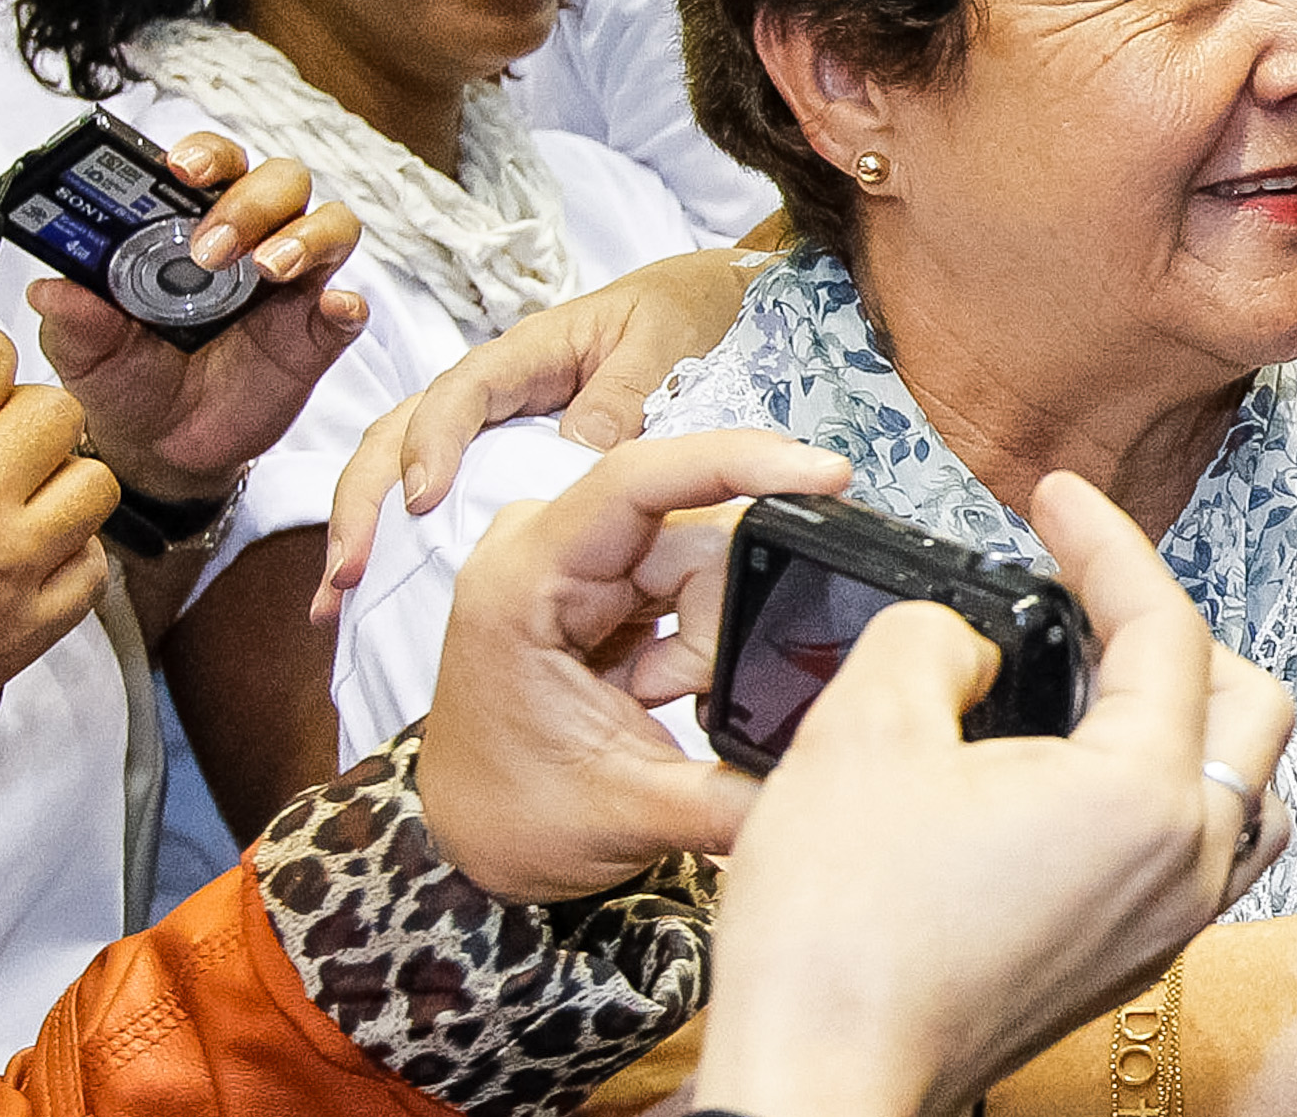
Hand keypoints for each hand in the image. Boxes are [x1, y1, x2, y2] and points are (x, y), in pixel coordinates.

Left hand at [31, 131, 368, 503]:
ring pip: (331, 224)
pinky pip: (350, 307)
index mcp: (191, 225)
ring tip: (267, 269)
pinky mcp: (317, 335)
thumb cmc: (127, 379)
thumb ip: (73, 319)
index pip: (214, 164)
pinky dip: (347, 303)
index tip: (180, 168)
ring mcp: (291, 286)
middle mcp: (250, 242)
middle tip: (209, 249)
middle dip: (250, 202)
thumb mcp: (86, 352)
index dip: (206, 154)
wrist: (160, 448)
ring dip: (305, 236)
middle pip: (281, 182)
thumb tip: (50, 288)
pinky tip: (331, 311)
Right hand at [315, 246, 768, 622]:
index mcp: (528, 353)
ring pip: (403, 466)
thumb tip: (575, 450)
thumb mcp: (664, 344)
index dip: (432, 442)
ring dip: (367, 529)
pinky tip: (383, 595)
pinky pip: (447, 496)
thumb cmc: (683, 314)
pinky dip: (408, 543)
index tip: (421, 498)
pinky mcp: (504, 459)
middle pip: (399, 432)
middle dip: (362, 499)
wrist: (707, 308)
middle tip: (346, 571)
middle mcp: (494, 391)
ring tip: (337, 600)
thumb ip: (624, 394)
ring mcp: (493, 427)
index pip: (459, 393)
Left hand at [414, 429, 854, 904]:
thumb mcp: (631, 816)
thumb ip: (734, 797)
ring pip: (698, 551)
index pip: (636, 480)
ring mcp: (570, 555)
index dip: (734, 461)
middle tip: (686, 699)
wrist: (472, 835)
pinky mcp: (597, 572)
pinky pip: (686, 571)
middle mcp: (540, 547)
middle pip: (689, 530)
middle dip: (717, 619)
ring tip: (658, 701)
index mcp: (521, 584)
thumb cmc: (513, 817)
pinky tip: (662, 684)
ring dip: (705, 635)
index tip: (822, 473)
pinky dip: (699, 631)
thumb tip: (825, 774)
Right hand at [694, 473, 1296, 1116]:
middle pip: (1248, 704)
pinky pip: (1196, 850)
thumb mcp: (864, 725)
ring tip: (1099, 681)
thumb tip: (967, 645)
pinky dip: (1161, 789)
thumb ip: (933, 636)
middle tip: (1083, 588)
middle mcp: (1185, 863)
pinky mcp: (1125, 962)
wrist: (817, 1080)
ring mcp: (1165, 924)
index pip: (1165, 627)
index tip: (1056, 499)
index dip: (1106, 541)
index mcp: (1145, 796)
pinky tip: (1071, 774)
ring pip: (1245, 787)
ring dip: (1190, 717)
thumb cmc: (840, 939)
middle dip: (1168, 626)